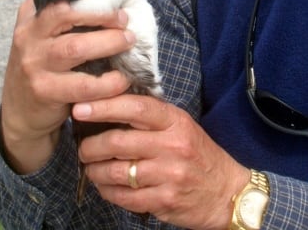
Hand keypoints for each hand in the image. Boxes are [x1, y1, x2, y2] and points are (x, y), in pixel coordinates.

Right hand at [0, 0, 133, 173]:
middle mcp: (28, 38)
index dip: (89, 0)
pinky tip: (122, 79)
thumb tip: (109, 1)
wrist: (20, 112)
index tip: (116, 5)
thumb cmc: (42, 67)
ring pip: (75, 48)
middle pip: (67, 17)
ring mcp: (34, 64)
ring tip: (129, 45)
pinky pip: (83, 85)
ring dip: (109, 44)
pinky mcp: (44, 91)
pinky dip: (108, 82)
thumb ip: (62, 19)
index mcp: (31, 20)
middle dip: (102, 17)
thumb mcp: (42, 38)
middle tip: (126, 23)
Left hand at [74, 95, 249, 229]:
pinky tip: (106, 187)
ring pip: (116, 172)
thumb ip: (153, 119)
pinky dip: (108, 192)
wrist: (227, 192)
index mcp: (176, 121)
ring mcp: (169, 175)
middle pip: (118, 142)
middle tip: (84, 148)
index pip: (135, 107)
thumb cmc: (200, 156)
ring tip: (92, 168)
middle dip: (91, 146)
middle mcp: (173, 145)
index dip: (104, 106)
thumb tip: (110, 108)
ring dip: (95, 171)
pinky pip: (124, 197)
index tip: (81, 109)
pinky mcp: (164, 200)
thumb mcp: (183, 127)